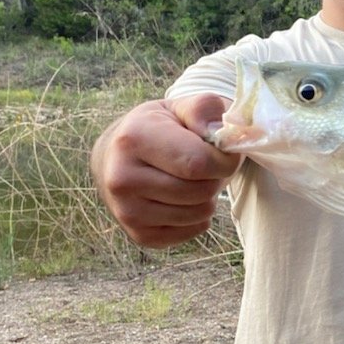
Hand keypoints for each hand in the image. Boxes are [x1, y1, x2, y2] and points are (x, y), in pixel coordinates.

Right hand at [90, 94, 241, 247]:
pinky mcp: (139, 235)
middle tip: (205, 164)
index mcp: (133, 139)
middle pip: (201, 191)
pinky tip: (183, 197)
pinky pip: (193, 231)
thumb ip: (205, 109)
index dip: (225, 159)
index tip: (224, 151)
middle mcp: (122, 179)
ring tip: (192, 178)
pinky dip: (198, 216)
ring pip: (200, 214)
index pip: (199, 163)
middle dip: (216, 177)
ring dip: (208, 197)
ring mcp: (127, 212)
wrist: (119, 158)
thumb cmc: (160, 129)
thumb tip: (219, 133)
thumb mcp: (180, 107)